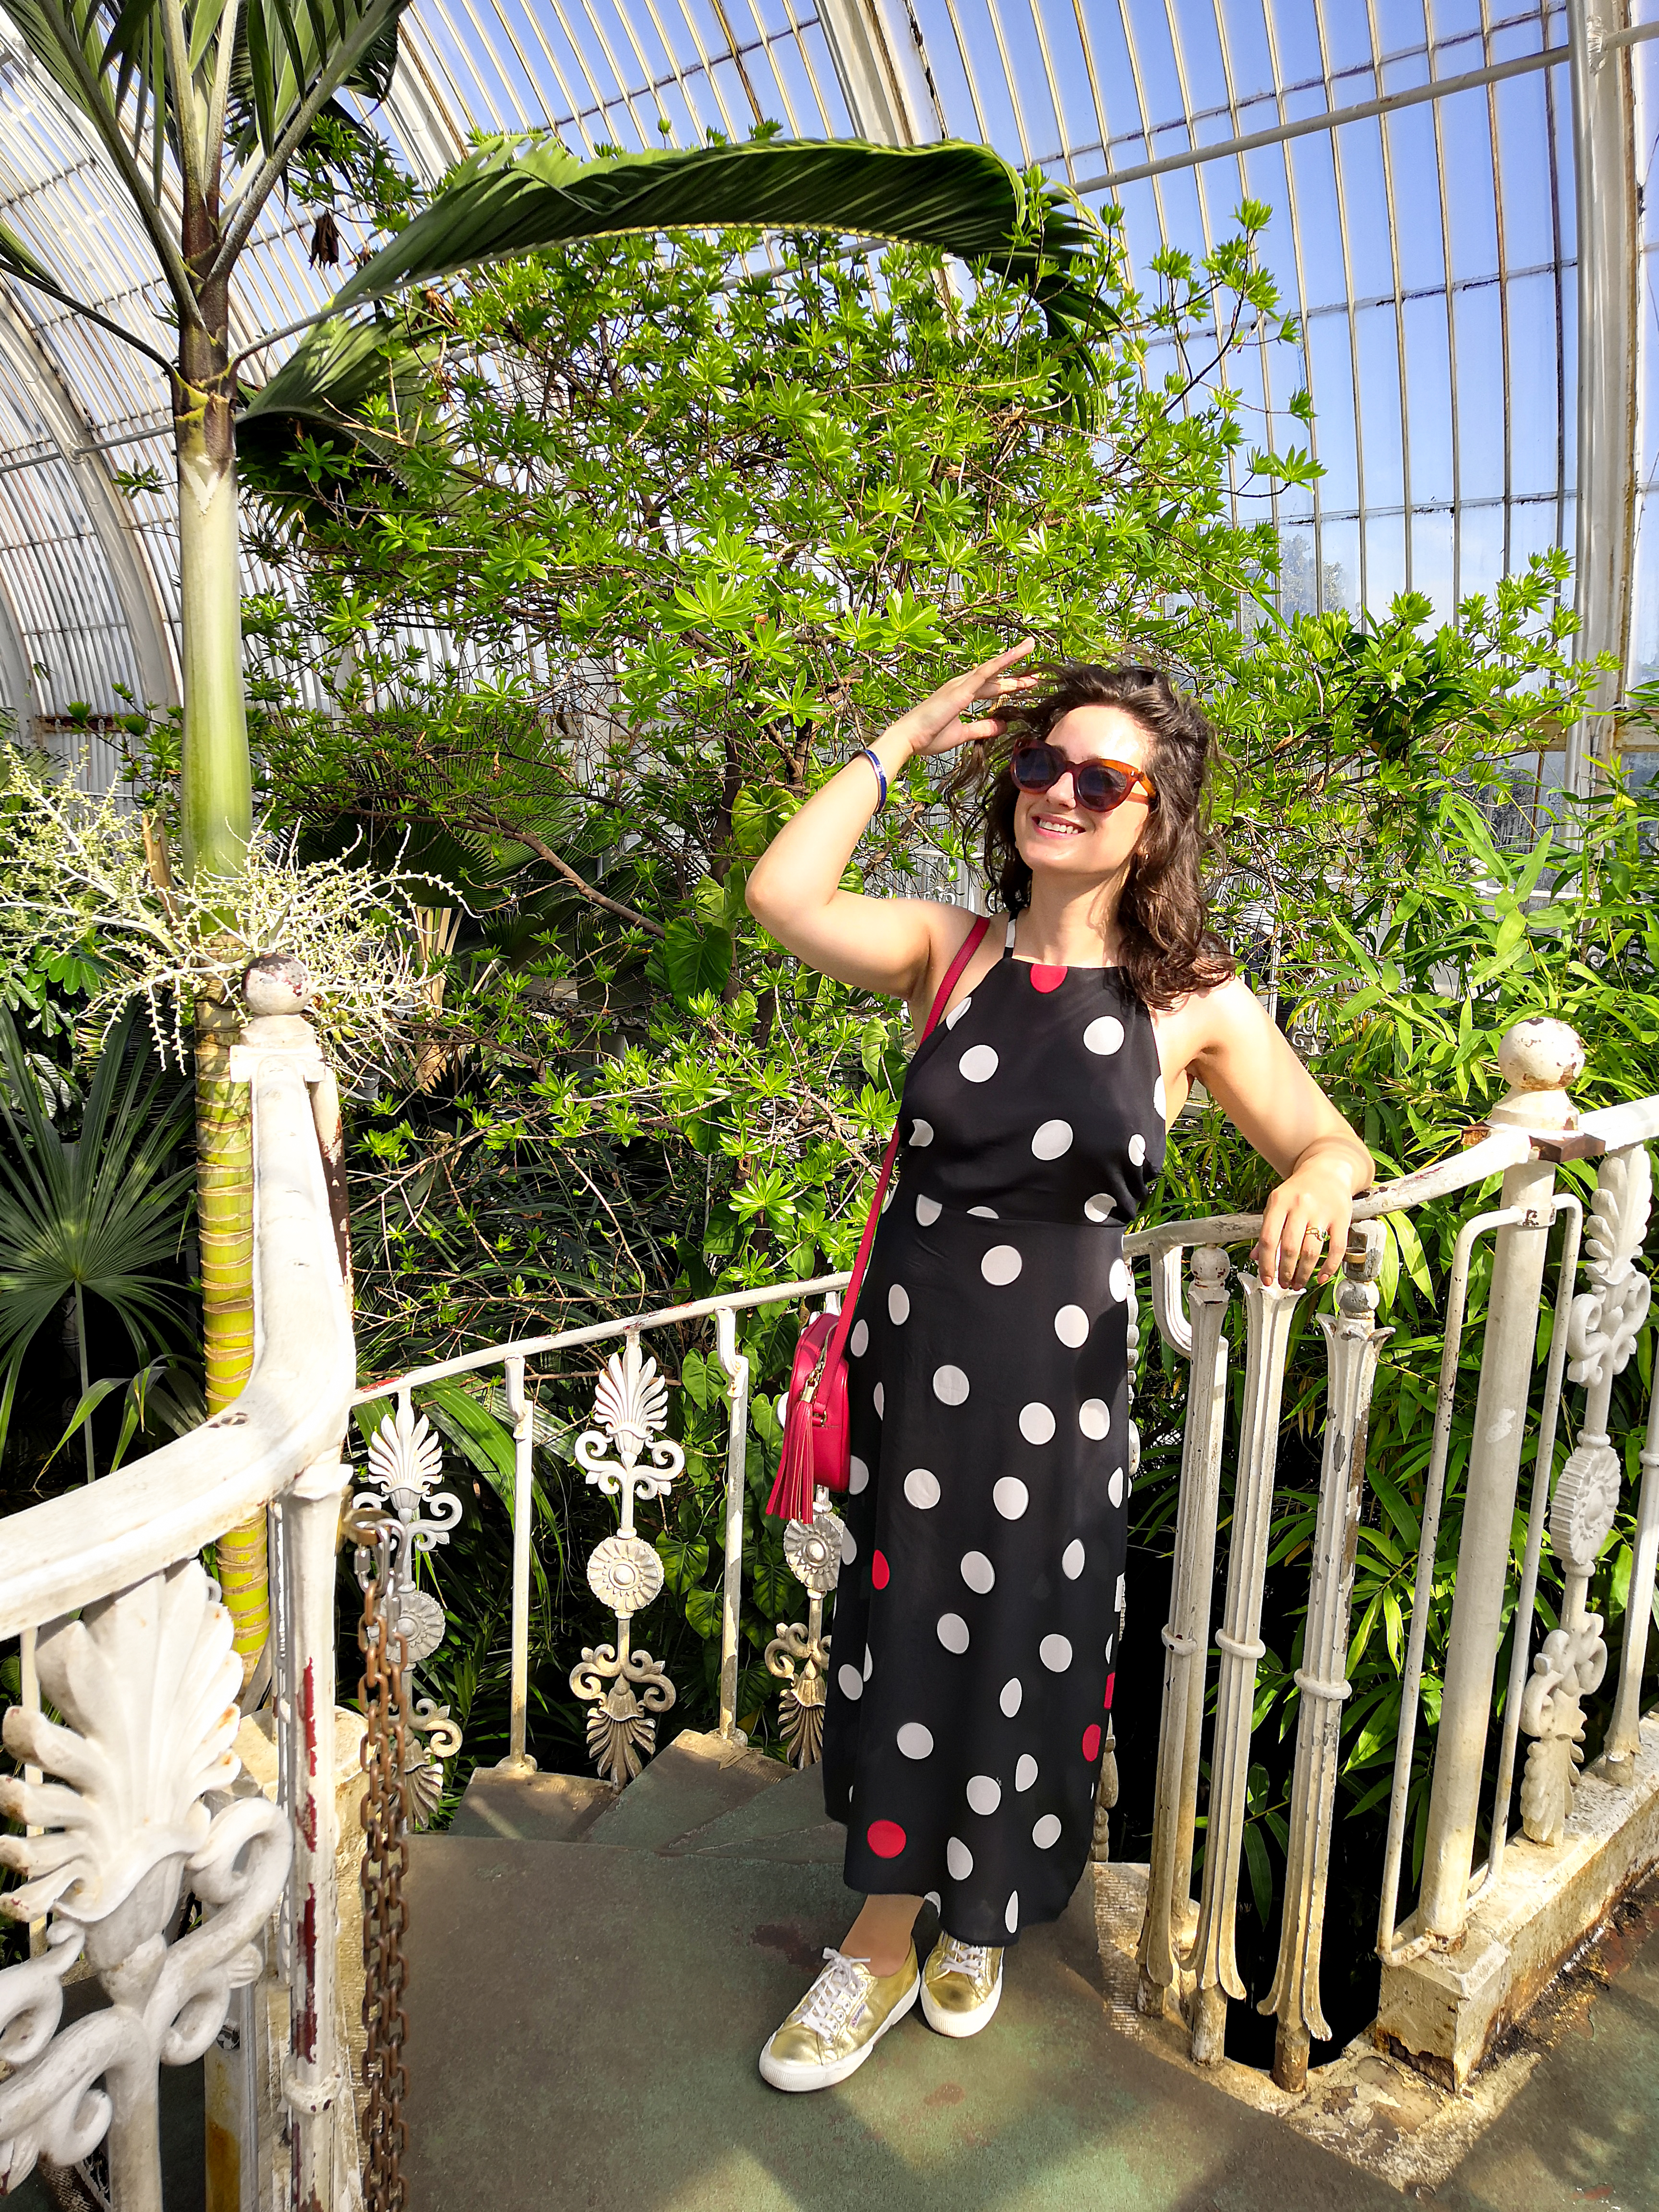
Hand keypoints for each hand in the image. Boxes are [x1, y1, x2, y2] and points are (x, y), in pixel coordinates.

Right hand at [884, 640, 1040, 759]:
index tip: (1026, 685)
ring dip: (1012, 658)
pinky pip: (985, 671)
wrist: (908, 738)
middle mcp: (961, 685)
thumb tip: (1002, 726)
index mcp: (961, 695)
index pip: (991, 688)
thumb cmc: (929, 737)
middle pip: (995, 678)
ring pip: (992, 668)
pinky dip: (1002, 661)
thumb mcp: (963, 733)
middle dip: (1016, 677)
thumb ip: (983, 728)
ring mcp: (961, 684)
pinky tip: (1016, 653)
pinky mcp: (961, 689)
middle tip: (1036, 675)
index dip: (1009, 686)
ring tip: (1031, 647)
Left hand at [1254, 1157, 1356, 1289]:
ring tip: (1298, 1283)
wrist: (1328, 1171)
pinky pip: (1336, 1248)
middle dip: (1285, 1272)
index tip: (1267, 1280)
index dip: (1266, 1264)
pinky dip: (1329, 1267)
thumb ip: (1267, 1229)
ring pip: (1311, 1251)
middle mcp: (1301, 1206)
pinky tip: (1321, 1277)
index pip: (1269, 1239)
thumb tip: (1256, 1258)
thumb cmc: (1299, 1191)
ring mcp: (1322, 1212)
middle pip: (1290, 1248)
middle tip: (1283, 1284)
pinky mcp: (1342, 1218)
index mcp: (1280, 1202)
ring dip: (1304, 1273)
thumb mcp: (1277, 1204)